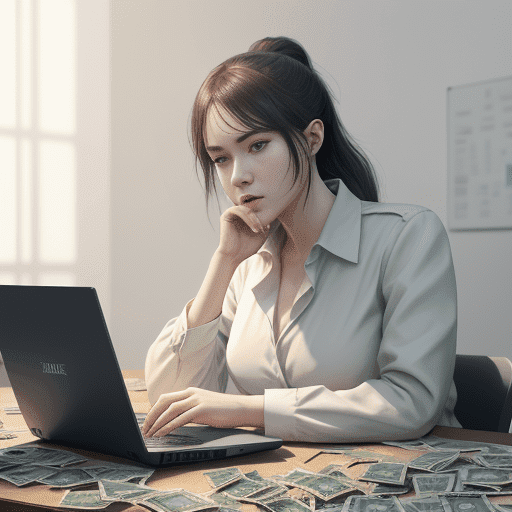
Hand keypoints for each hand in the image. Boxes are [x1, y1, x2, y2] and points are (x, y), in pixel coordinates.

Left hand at [141, 387, 263, 436]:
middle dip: (152, 415)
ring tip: (150, 434)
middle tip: (144, 428)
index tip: (148, 421)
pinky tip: (162, 433)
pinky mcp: (202, 409)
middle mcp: (191, 393)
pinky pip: (180, 418)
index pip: (166, 398)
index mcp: (190, 391)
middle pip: (164, 401)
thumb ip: (189, 409)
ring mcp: (197, 400)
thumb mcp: (203, 406)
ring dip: (157, 422)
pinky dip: (168, 426)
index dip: (154, 409)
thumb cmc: (223, 410)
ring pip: (170, 410)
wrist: (240, 409)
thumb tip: (174, 419)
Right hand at [218, 205, 270, 263]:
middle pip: (252, 207)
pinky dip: (248, 218)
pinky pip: (238, 210)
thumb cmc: (247, 248)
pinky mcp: (226, 215)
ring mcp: (230, 213)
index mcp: (243, 216)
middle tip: (265, 227)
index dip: (264, 214)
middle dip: (260, 217)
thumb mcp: (261, 234)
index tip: (269, 226)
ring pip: (246, 209)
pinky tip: (254, 228)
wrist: (234, 257)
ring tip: (259, 229)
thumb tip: (273, 215)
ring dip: (255, 218)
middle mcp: (236, 213)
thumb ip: (265, 224)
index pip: (256, 209)